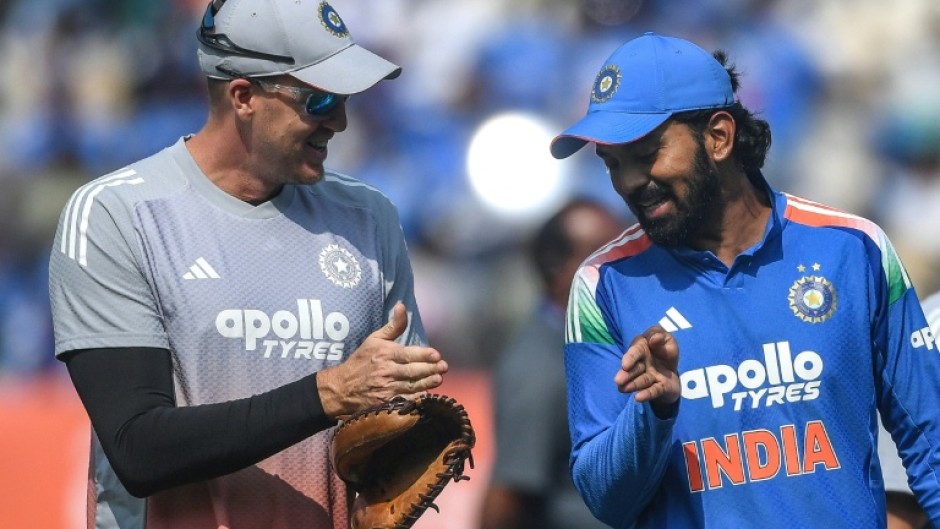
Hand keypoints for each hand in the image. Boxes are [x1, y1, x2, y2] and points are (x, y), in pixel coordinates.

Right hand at [317, 303, 447, 417]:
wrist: (342, 386)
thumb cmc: (362, 360)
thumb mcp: (374, 339)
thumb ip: (393, 326)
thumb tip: (402, 306)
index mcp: (385, 354)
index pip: (408, 354)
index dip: (424, 355)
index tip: (437, 355)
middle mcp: (386, 371)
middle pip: (412, 371)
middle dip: (430, 369)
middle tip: (444, 367)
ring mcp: (386, 388)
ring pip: (411, 386)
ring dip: (427, 383)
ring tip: (438, 379)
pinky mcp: (385, 402)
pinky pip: (404, 400)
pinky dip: (415, 398)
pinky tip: (425, 395)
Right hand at [614, 326, 679, 406]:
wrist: (673, 368)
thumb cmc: (666, 349)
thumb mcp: (666, 338)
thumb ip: (659, 335)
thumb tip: (653, 339)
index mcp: (643, 349)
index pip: (636, 352)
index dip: (630, 358)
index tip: (625, 365)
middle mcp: (644, 363)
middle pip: (635, 369)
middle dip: (626, 374)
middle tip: (618, 381)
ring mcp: (651, 376)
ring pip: (642, 380)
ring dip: (633, 384)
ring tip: (623, 389)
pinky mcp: (660, 387)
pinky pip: (654, 390)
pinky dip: (647, 394)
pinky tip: (638, 398)